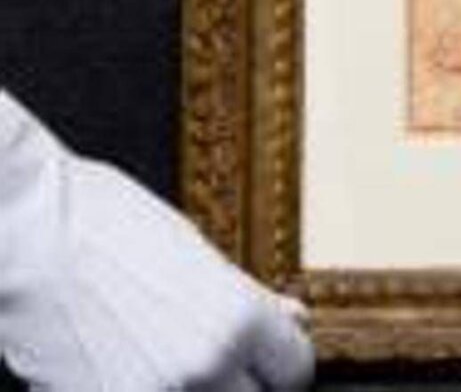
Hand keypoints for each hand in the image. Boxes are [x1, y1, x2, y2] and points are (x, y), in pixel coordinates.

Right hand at [0, 91, 313, 390]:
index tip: (269, 355)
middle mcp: (204, 367)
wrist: (29, 230)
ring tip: (173, 356)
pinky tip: (134, 366)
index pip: (295, 371)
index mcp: (239, 319)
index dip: (281, 361)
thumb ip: (250, 297)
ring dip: (201, 389)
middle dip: (244, 381)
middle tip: (227, 360)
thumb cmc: (108, 222)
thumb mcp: (197, 249)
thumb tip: (293, 319)